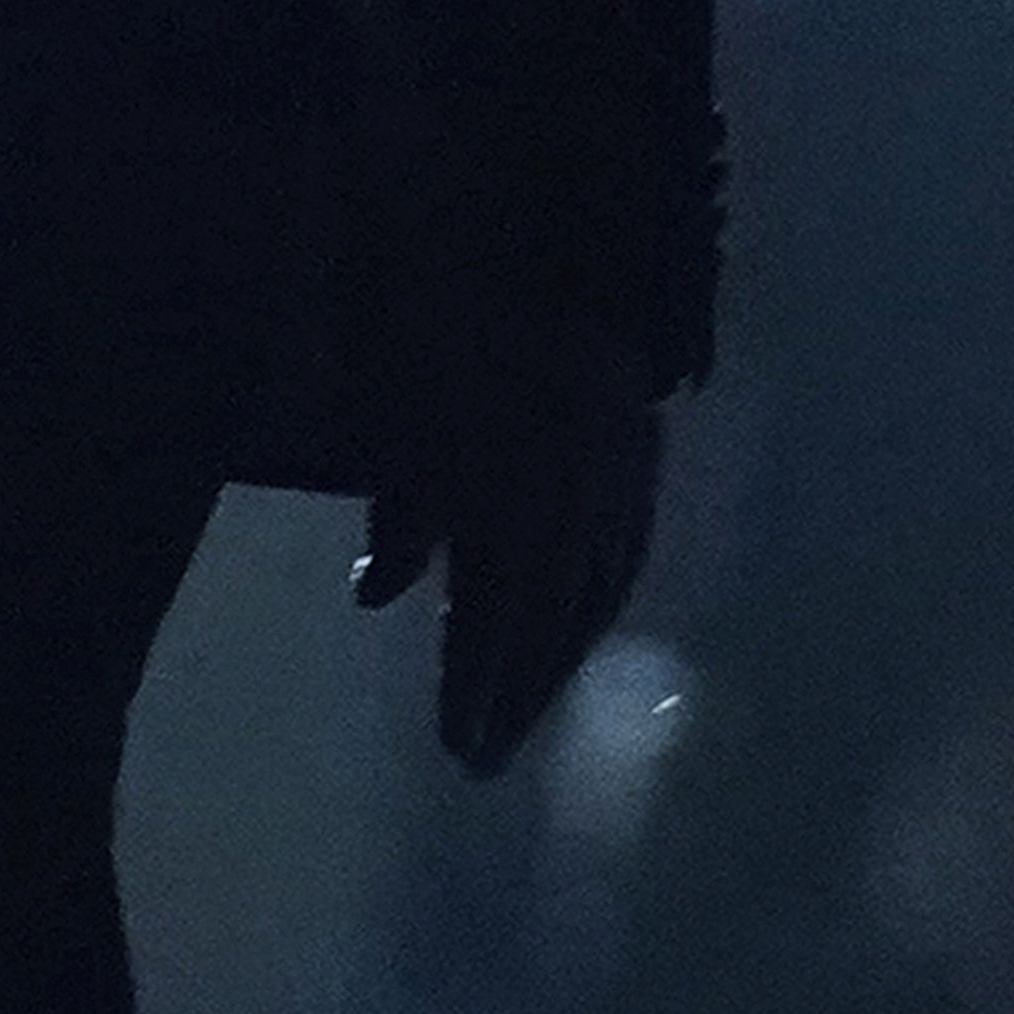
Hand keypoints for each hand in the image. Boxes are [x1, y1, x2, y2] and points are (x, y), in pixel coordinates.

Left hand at [353, 313, 664, 773]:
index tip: (456, 752)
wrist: (548, 253)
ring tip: (528, 707)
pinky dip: (600, 607)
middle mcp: (570, 520)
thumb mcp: (399, 420)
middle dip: (513, 699)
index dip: (471, 694)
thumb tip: (375, 596)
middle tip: (486, 760)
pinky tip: (585, 625)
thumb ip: (399, 516)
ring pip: (591, 605)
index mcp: (508, 515)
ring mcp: (613, 493)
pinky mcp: (637, 464)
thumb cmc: (447, 327)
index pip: (489, 630)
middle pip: (545, 633)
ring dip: (558, 664)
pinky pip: (624, 560)